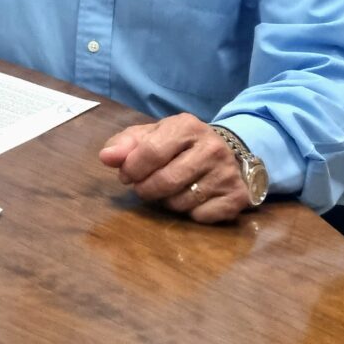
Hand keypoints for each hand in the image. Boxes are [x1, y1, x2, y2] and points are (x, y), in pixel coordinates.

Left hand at [100, 113, 249, 222]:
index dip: (131, 169)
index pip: (150, 152)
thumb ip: (125, 145)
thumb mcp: (152, 136)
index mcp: (187, 126)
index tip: (126, 175)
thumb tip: (106, 157)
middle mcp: (212, 148)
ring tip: (170, 190)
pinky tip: (192, 199)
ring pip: (181, 203)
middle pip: (165, 181)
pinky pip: (200, 217)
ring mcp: (228, 173)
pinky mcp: (238, 197)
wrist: (226, 153)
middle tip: (143, 188)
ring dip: (167, 202)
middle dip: (146, 190)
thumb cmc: (179, 145)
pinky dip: (189, 213)